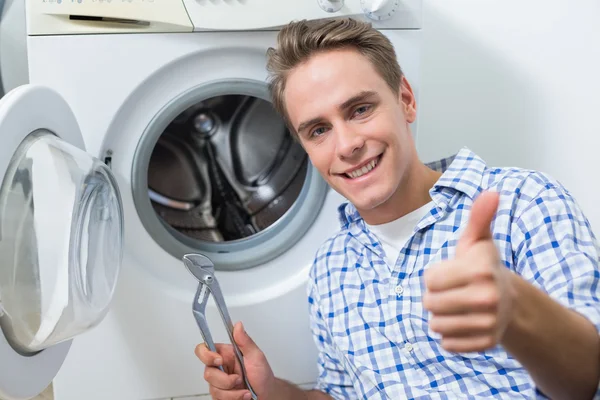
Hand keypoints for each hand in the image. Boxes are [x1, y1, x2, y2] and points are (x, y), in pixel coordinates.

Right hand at [195, 322, 275, 399]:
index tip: (219, 360)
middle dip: (225, 380)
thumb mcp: (256, 356)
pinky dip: (233, 398)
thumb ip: (245, 341)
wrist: (267, 395)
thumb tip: (238, 325)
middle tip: (239, 378)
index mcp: (226, 355)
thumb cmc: (262, 376)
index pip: (204, 349)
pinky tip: (242, 395)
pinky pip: (218, 398)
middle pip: (207, 372)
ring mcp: (219, 383)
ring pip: (213, 388)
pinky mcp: (220, 395)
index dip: (206, 354)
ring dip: (232, 391)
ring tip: (244, 389)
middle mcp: (220, 368)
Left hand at [423, 191, 515, 352]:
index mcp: (480, 271)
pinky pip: (447, 344)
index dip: (434, 276)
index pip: (429, 279)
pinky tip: (464, 322)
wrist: (510, 301)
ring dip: (441, 316)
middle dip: (435, 297)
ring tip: (457, 307)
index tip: (451, 272)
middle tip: (453, 291)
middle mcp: (487, 299)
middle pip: (430, 304)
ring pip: (436, 325)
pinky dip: (450, 335)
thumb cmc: (483, 266)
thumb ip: (479, 217)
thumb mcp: (478, 240)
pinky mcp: (485, 344)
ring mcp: (488, 324)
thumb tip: (491, 191)